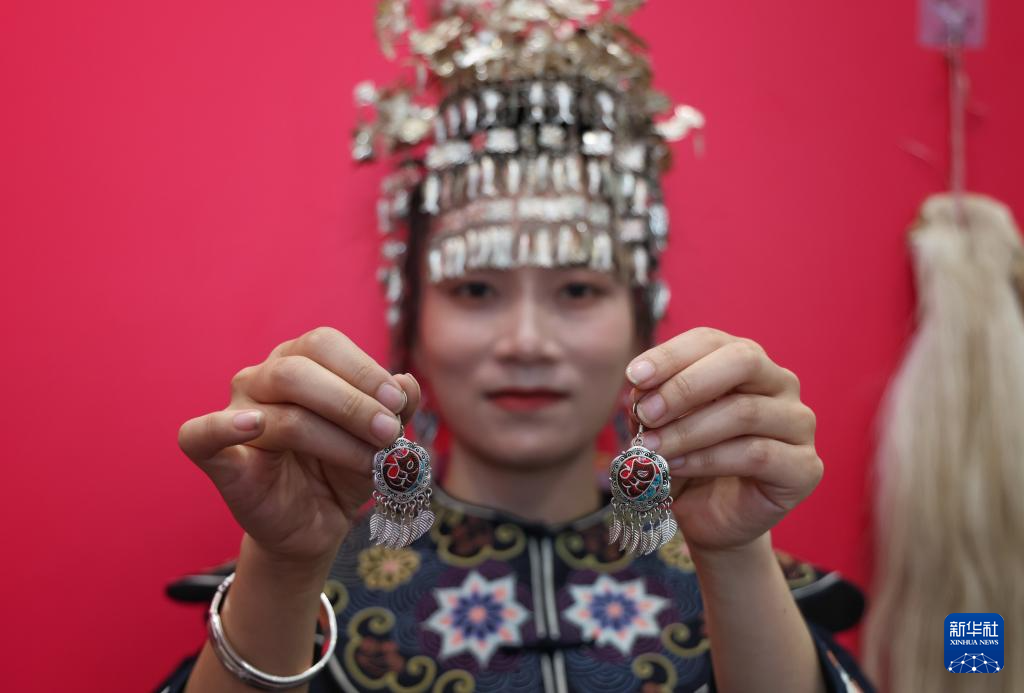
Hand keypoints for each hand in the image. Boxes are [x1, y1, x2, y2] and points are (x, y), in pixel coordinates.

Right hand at [177, 326, 419, 567]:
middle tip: (388, 432)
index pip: (324, 343)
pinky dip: (222, 427)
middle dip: (352, 403)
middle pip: (297, 371)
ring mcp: (235, 414)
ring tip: (370, 459)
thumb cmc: (344, 467)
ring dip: (334, 437)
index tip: (398, 404)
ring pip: (280, 413)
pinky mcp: (217, 458)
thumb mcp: (382, 437)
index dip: (364, 370)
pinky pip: (199, 436)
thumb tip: (406, 383)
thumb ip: (397, 408)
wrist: (317, 524)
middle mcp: (262, 378)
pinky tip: (254, 426)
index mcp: (299, 359)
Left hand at [625, 327, 822, 553]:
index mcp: (745, 362)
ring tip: (651, 448)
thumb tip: (640, 388)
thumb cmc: (686, 461)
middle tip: (646, 412)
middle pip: (742, 361)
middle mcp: (780, 384)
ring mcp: (798, 424)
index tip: (634, 376)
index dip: (670, 355)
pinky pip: (756, 454)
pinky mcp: (805, 467)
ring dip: (688, 430)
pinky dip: (707, 460)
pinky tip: (676, 467)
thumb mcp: (661, 426)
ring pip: (745, 412)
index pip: (711, 340)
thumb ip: (653, 402)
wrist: (708, 519)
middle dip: (686, 385)